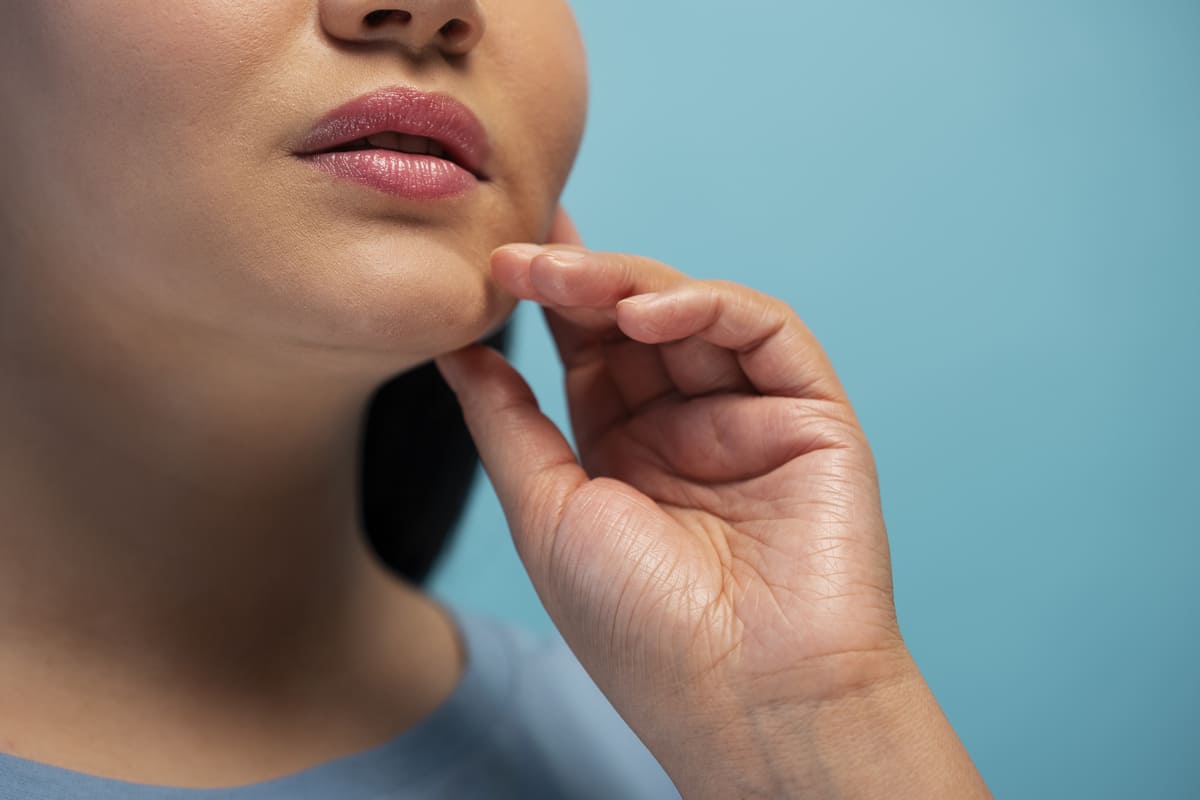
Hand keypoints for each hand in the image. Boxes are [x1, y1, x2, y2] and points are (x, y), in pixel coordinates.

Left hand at [436, 209, 983, 796]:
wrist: (746, 700)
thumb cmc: (638, 626)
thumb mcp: (545, 514)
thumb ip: (506, 421)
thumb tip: (456, 350)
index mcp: (625, 453)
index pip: (586, 352)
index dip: (548, 299)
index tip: (500, 256)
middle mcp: (687, 427)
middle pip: (633, 322)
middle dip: (577, 281)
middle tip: (520, 257)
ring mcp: (749, 417)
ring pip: (694, 313)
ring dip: (630, 285)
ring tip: (568, 280)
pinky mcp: (811, 413)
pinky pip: (764, 332)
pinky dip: (708, 306)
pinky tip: (647, 314)